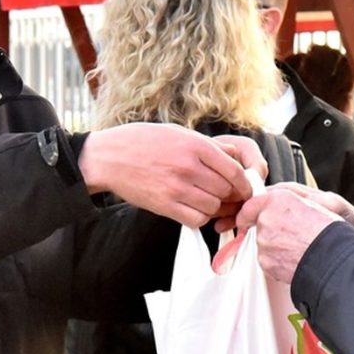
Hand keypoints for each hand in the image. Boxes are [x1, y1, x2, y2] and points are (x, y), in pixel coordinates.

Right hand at [77, 124, 258, 227]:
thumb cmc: (142, 141)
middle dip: (230, 196)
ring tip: (206, 200)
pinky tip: (193, 209)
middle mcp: (189, 167)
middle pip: (226, 190)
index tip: (244, 188)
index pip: (234, 171)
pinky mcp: (165, 205)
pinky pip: (196, 219)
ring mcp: (176, 188)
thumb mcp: (178, 133)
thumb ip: (208, 145)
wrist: (108, 157)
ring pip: (213, 207)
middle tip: (226, 196)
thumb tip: (234, 154)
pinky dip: (199, 218)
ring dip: (214, 207)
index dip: (244, 183)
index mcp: (195, 146)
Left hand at [235, 186, 342, 283]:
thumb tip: (276, 206)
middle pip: (260, 226)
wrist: (332, 258)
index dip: (249, 213)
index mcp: (279, 200)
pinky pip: (268, 260)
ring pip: (264, 244)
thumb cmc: (328, 232)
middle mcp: (267, 219)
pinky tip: (295, 259)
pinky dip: (278, 261)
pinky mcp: (265, 261)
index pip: (251, 204)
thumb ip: (287, 203)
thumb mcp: (311, 204)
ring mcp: (264, 241)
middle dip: (271, 231)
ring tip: (298, 249)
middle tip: (292, 237)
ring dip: (276, 247)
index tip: (246, 218)